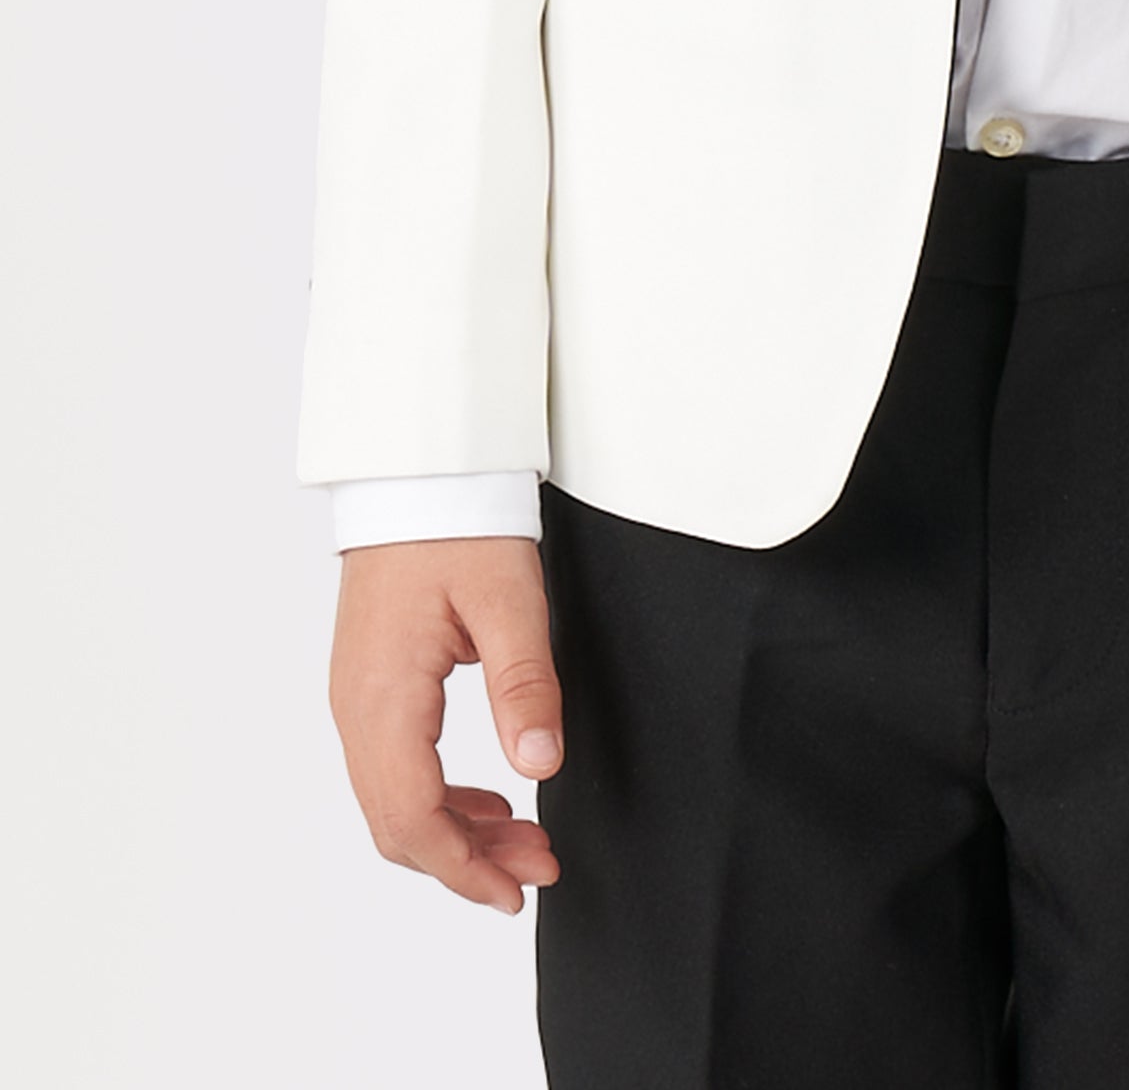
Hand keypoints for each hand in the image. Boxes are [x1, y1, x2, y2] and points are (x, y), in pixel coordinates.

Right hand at [329, 537, 562, 912]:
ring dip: (454, 834)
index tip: (515, 889)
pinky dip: (438, 799)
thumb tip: (539, 764)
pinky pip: (393, 768)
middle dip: (465, 861)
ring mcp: (356, 698)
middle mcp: (356, 708)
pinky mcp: (369, 686)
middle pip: (397, 823)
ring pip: (393, 801)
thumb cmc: (459, 524)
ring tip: (521, 842)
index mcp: (384, 696)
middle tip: (535, 870)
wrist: (415, 472)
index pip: (412, 816)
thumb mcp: (509, 600)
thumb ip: (523, 685)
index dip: (462, 868)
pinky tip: (485, 799)